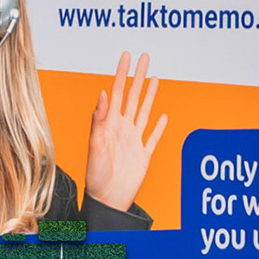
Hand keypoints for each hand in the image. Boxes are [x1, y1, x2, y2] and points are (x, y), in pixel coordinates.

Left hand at [83, 52, 167, 214]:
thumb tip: (103, 94)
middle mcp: (122, 129)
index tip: (126, 56)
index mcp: (110, 124)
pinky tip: (164, 116)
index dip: (122, 73)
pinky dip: (160, 127)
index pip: (118, 92)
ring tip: (155, 78)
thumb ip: (99, 120)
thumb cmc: (96, 177)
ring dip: (150, 95)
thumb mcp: (95, 146)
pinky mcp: (144, 156)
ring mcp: (134, 141)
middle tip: (145, 57)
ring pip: (144, 112)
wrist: (107, 202)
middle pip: (134, 96)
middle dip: (139, 76)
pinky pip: (153, 138)